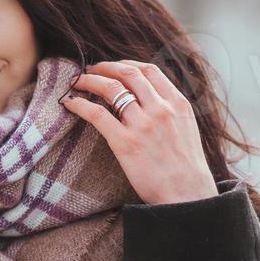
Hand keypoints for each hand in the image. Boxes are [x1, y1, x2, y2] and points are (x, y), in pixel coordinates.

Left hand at [59, 60, 218, 205]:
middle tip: (90, 69)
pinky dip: (80, 104)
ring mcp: (143, 125)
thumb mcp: (187, 128)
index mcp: (177, 103)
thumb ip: (170, 110)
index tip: (113, 67)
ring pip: (110, 88)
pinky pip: (97, 114)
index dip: (126, 64)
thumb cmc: (187, 168)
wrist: (188, 196)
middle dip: (104, 67)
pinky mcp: (125, 143)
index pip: (149, 70)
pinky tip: (70, 103)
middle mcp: (161, 109)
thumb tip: (149, 98)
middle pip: (127, 74)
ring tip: (77, 81)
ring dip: (89, 80)